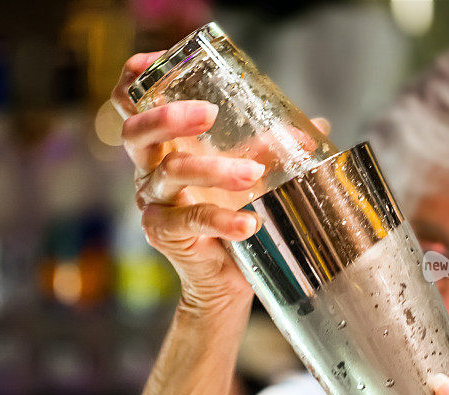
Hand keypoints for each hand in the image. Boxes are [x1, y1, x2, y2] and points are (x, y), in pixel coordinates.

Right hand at [112, 52, 329, 310]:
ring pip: (171, 172)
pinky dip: (222, 219)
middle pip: (136, 132)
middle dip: (169, 117)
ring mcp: (154, 203)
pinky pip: (190, 220)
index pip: (132, 105)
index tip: (155, 61)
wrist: (229, 279)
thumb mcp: (253, 177)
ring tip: (253, 176)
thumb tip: (316, 128)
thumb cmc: (234, 217)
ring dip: (214, 169)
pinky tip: (249, 223)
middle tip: (209, 113)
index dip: (136, 78)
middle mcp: (151, 170)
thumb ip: (273, 150)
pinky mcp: (164, 234)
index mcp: (166, 146)